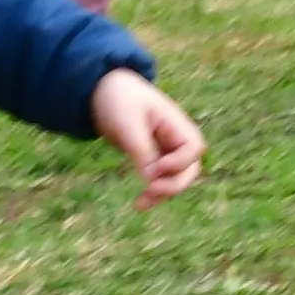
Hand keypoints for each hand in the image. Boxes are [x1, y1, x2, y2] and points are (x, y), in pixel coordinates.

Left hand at [89, 71, 204, 204]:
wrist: (101, 89)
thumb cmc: (118, 99)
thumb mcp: (128, 124)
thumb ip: (142, 150)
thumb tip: (152, 180)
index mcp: (175, 123)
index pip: (193, 148)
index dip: (180, 162)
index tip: (157, 166)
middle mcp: (175, 137)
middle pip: (190, 168)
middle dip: (174, 184)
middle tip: (150, 189)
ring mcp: (165, 148)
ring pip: (176, 178)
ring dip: (163, 193)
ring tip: (140, 204)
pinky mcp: (152, 157)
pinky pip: (160, 179)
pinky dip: (153, 191)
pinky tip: (140, 202)